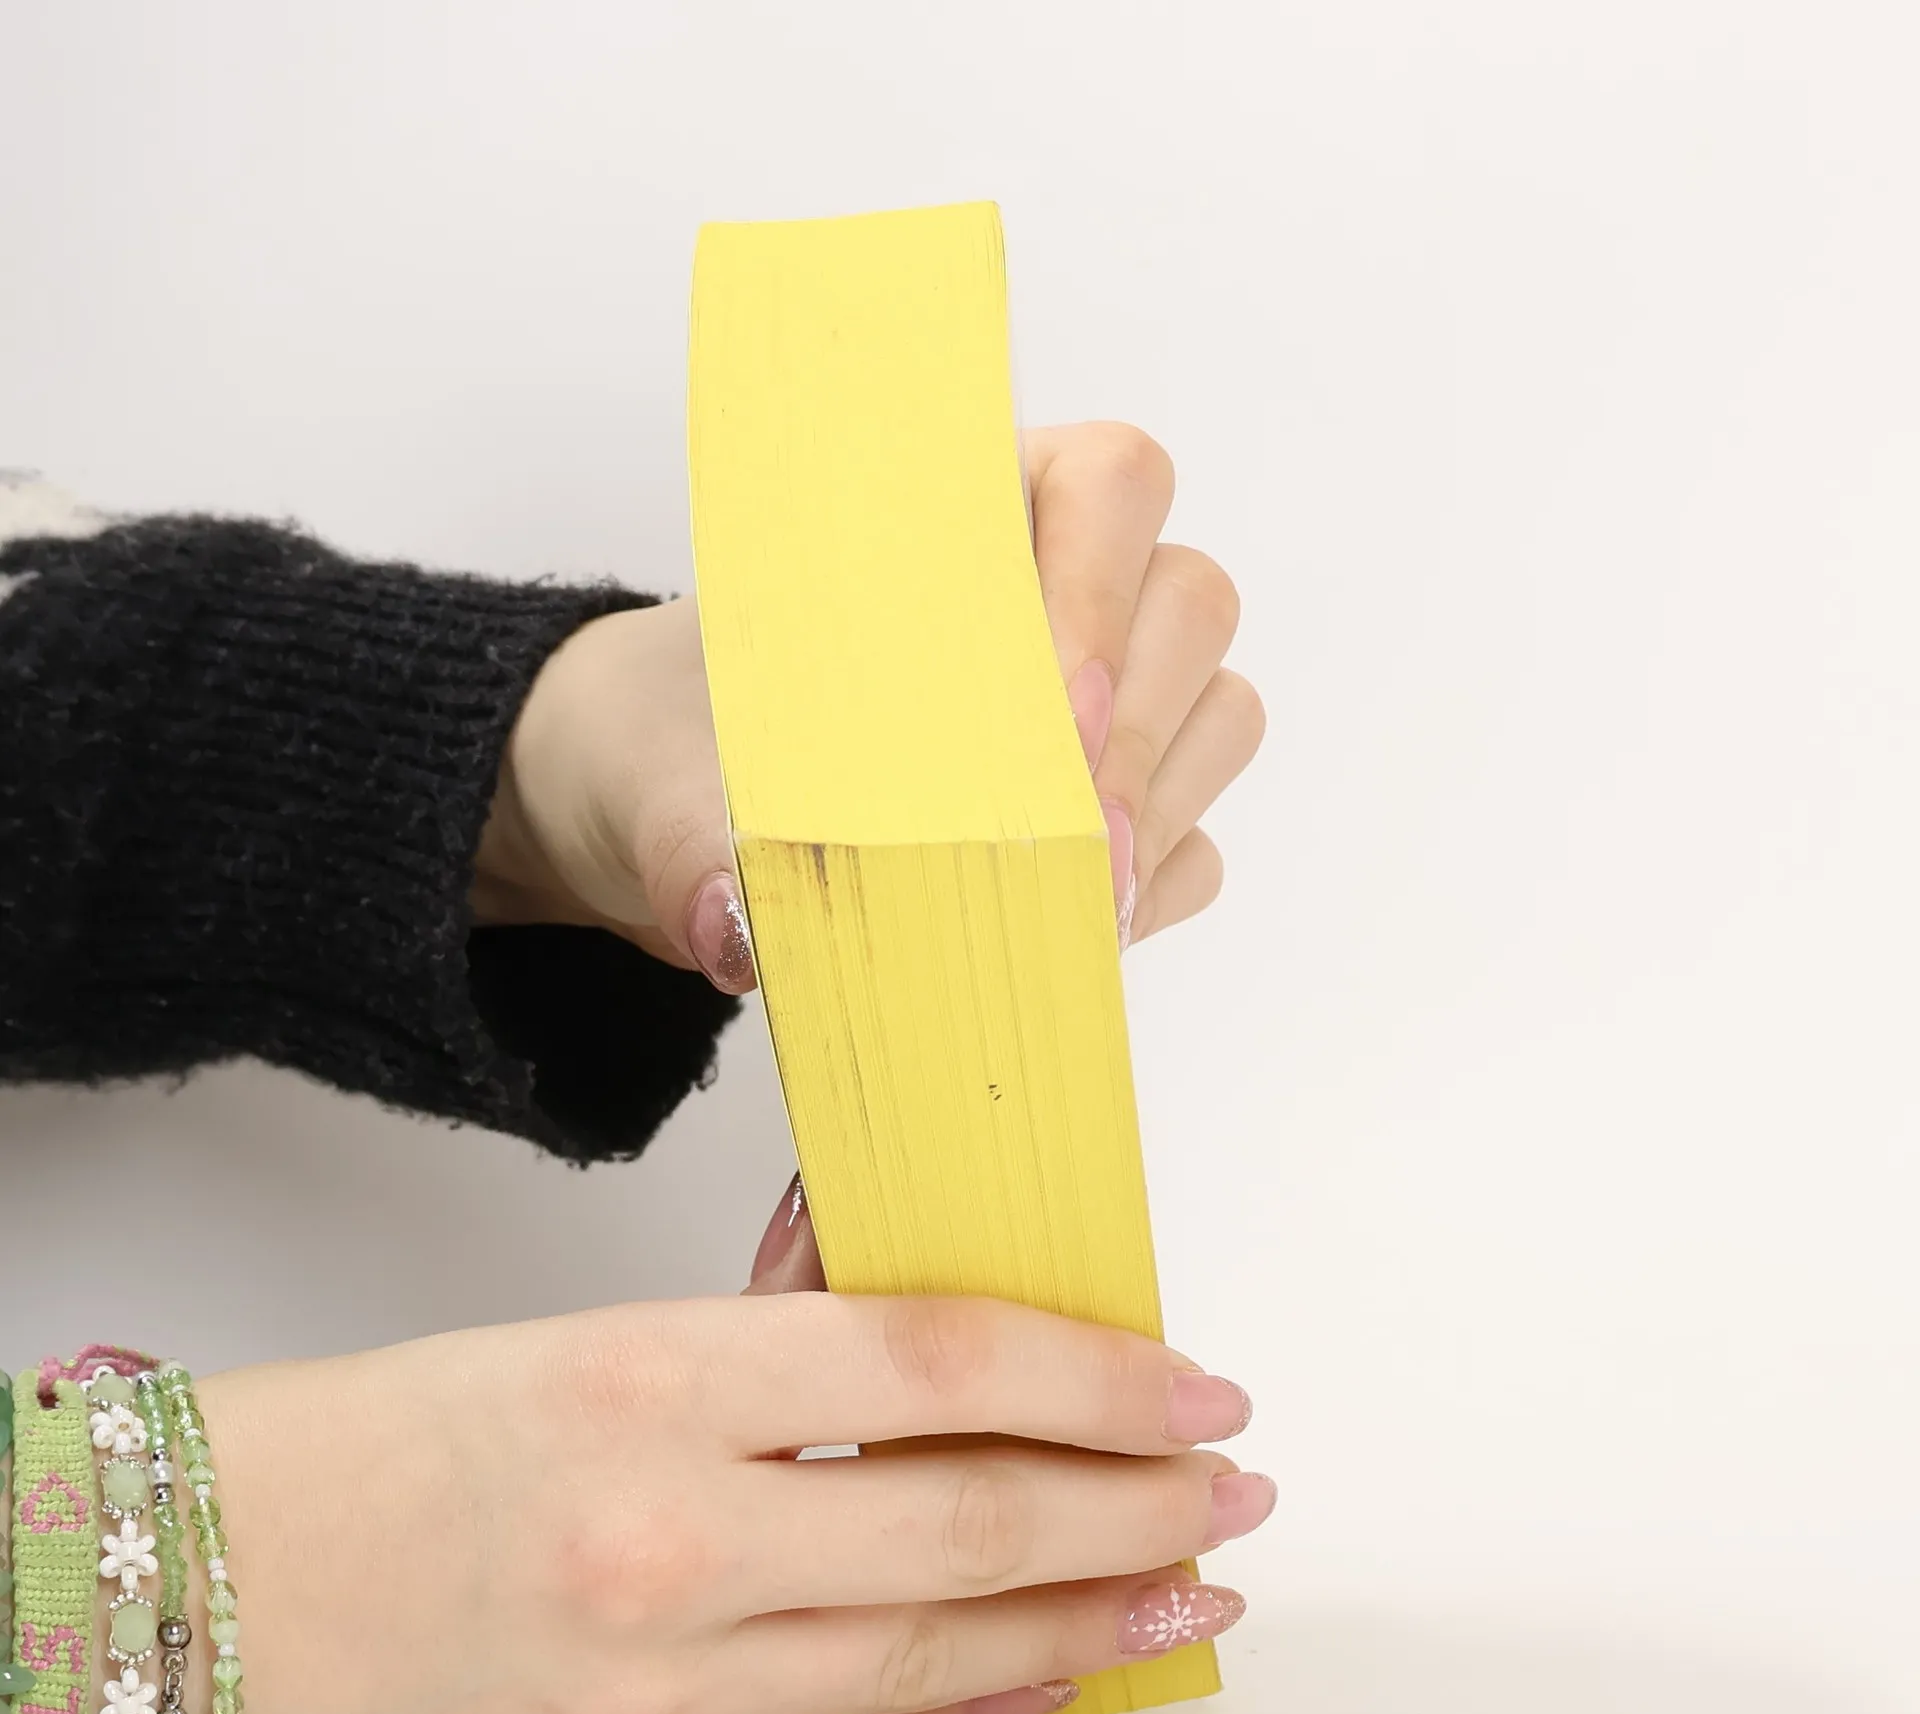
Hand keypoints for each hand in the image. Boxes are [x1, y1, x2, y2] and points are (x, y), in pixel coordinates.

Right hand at [198, 1296, 1269, 1713]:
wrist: (192, 1604)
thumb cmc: (379, 1448)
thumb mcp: (584, 1339)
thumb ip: (770, 1330)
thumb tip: (919, 1301)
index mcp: (647, 1379)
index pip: (938, 1363)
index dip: (1096, 1373)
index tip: (1190, 1381)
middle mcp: (667, 1541)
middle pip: (974, 1523)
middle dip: (1137, 1504)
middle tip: (1231, 1485)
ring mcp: (660, 1690)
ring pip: (940, 1660)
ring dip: (1091, 1620)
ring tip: (1190, 1587)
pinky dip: (973, 1712)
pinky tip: (1052, 1675)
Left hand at [473, 422, 1262, 986]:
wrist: (665, 801)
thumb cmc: (669, 728)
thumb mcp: (649, 765)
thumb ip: (690, 835)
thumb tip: (734, 926)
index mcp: (957, 514)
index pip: (1105, 482)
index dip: (1101, 587)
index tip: (1058, 711)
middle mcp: (1054, 590)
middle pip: (1187, 602)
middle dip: (1140, 733)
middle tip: (1071, 852)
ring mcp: (1103, 705)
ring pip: (1217, 713)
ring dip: (1155, 810)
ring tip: (1067, 904)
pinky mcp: (1111, 818)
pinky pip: (1193, 843)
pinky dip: (1149, 893)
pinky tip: (1068, 935)